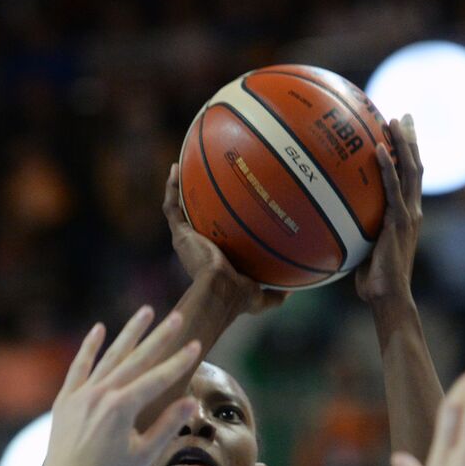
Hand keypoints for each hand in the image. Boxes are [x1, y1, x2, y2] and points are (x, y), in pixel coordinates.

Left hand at [40, 306, 200, 465]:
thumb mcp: (143, 455)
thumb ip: (166, 426)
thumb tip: (189, 401)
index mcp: (123, 406)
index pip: (159, 377)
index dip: (179, 361)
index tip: (196, 344)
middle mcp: (102, 392)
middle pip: (137, 359)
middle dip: (160, 337)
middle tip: (178, 317)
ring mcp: (82, 393)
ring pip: (110, 356)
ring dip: (130, 333)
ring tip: (146, 312)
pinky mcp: (66, 399)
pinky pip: (79, 366)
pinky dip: (89, 347)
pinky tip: (99, 329)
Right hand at [164, 163, 287, 314]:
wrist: (221, 292)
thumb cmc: (239, 298)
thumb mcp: (262, 297)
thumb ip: (276, 294)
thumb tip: (292, 288)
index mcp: (213, 259)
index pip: (213, 237)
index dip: (217, 223)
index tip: (228, 206)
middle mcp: (197, 247)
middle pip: (195, 218)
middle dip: (198, 201)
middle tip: (206, 181)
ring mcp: (186, 239)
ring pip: (179, 209)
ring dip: (179, 189)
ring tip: (183, 167)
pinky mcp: (180, 234)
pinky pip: (172, 206)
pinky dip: (172, 187)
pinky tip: (176, 169)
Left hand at [355, 114, 422, 304]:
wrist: (388, 296)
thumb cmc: (373, 281)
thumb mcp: (364, 251)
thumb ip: (357, 233)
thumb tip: (333, 224)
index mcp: (407, 216)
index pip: (410, 179)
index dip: (409, 155)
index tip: (402, 134)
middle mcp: (413, 211)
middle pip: (416, 167)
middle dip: (411, 140)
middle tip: (405, 117)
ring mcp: (408, 215)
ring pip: (410, 171)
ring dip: (404, 144)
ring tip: (396, 121)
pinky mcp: (399, 221)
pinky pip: (393, 188)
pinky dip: (387, 167)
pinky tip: (379, 149)